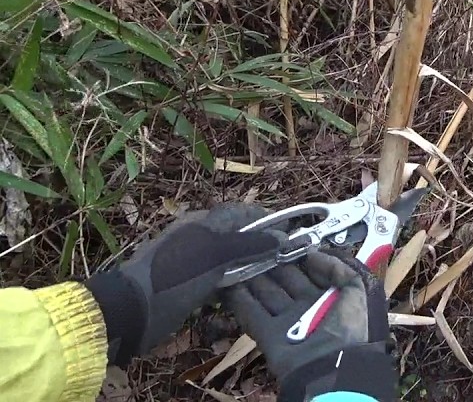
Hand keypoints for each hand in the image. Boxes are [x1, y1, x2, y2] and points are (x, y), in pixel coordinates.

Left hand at [85, 202, 278, 366]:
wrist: (131, 311)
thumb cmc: (174, 276)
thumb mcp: (215, 255)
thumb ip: (249, 244)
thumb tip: (281, 236)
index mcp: (201, 223)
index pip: (240, 212)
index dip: (265, 219)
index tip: (289, 231)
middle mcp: (197, 238)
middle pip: (235, 235)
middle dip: (259, 243)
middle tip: (283, 257)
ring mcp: (190, 262)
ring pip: (228, 258)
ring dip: (248, 265)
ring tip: (270, 276)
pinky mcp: (187, 284)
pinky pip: (218, 278)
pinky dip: (232, 282)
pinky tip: (244, 292)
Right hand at [221, 249, 396, 401]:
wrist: (330, 366)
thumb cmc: (348, 327)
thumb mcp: (356, 290)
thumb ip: (338, 268)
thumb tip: (314, 252)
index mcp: (327, 298)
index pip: (307, 273)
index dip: (294, 258)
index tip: (280, 240)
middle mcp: (305, 307)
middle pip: (283, 282)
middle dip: (270, 264)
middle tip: (255, 245)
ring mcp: (285, 321)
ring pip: (265, 295)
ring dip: (252, 278)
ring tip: (239, 257)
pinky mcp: (267, 335)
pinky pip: (251, 314)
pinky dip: (239, 299)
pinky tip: (228, 282)